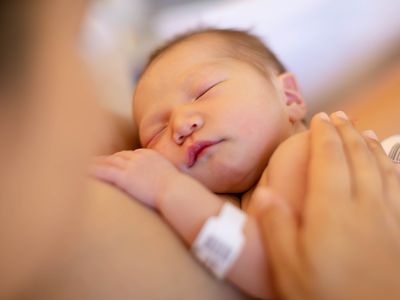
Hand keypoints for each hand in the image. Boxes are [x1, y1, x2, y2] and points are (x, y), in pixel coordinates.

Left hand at [90, 149, 179, 207]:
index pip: (130, 154)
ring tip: (82, 165)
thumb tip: (165, 185)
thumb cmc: (178, 190)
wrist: (176, 192)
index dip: (119, 159)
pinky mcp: (125, 176)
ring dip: (95, 163)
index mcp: (150, 155)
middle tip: (93, 162)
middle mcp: (139, 157)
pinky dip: (92, 170)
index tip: (112, 162)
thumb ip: (163, 177)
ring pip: (108, 161)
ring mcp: (131, 166)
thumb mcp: (171, 177)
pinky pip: (104, 171)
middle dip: (106, 159)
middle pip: (117, 156)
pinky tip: (82, 172)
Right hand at [259, 111, 399, 299]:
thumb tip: (264, 193)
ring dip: (371, 145)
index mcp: (333, 210)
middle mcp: (364, 206)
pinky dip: (393, 168)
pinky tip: (390, 165)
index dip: (325, 135)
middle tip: (340, 115)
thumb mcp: (288, 267)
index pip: (330, 159)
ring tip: (363, 131)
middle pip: (358, 156)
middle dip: (348, 132)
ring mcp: (389, 218)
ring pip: (382, 168)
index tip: (320, 118)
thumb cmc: (327, 297)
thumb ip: (275, 226)